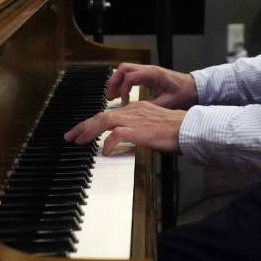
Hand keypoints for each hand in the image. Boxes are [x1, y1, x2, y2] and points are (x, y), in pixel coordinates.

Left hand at [64, 101, 185, 154]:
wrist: (189, 128)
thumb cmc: (176, 130)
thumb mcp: (153, 126)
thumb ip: (138, 129)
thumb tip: (124, 139)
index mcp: (137, 108)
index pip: (109, 113)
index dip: (93, 122)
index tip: (82, 131)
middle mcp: (133, 111)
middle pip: (102, 115)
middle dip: (84, 126)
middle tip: (71, 136)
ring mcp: (135, 119)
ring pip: (105, 121)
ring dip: (89, 131)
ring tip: (79, 141)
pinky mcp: (139, 130)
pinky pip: (117, 135)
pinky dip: (108, 143)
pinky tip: (104, 151)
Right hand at [106, 63, 197, 109]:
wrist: (195, 88)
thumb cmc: (184, 94)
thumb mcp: (167, 103)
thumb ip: (151, 106)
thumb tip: (135, 113)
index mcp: (152, 74)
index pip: (130, 78)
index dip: (123, 91)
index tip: (123, 103)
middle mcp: (149, 70)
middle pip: (123, 69)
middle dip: (114, 82)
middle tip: (109, 96)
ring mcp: (148, 71)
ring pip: (125, 70)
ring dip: (117, 81)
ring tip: (112, 95)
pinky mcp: (149, 75)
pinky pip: (131, 74)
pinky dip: (124, 83)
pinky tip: (122, 94)